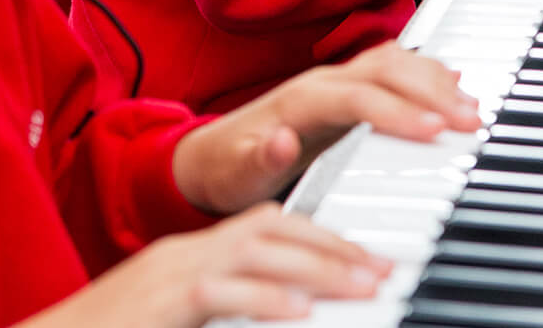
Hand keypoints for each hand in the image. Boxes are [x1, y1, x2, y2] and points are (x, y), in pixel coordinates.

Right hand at [21, 202, 390, 327]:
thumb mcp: (182, 320)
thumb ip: (228, 310)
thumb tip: (289, 311)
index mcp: (190, 256)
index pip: (266, 224)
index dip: (322, 235)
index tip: (367, 257)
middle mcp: (183, 255)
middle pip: (271, 227)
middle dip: (333, 245)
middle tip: (382, 268)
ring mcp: (169, 275)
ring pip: (256, 251)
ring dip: (317, 266)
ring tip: (363, 284)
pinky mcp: (159, 304)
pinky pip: (219, 294)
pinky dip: (264, 299)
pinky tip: (300, 310)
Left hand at [171, 42, 480, 214]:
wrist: (211, 157)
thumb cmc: (227, 168)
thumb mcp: (235, 174)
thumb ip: (261, 158)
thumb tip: (284, 140)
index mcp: (298, 101)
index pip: (359, 97)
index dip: (399, 111)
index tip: (435, 130)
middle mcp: (320, 83)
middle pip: (384, 69)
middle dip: (431, 90)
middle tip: (470, 119)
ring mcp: (335, 82)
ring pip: (393, 62)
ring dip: (435, 79)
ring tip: (471, 107)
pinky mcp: (347, 91)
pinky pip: (393, 70)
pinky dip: (427, 74)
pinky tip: (453, 86)